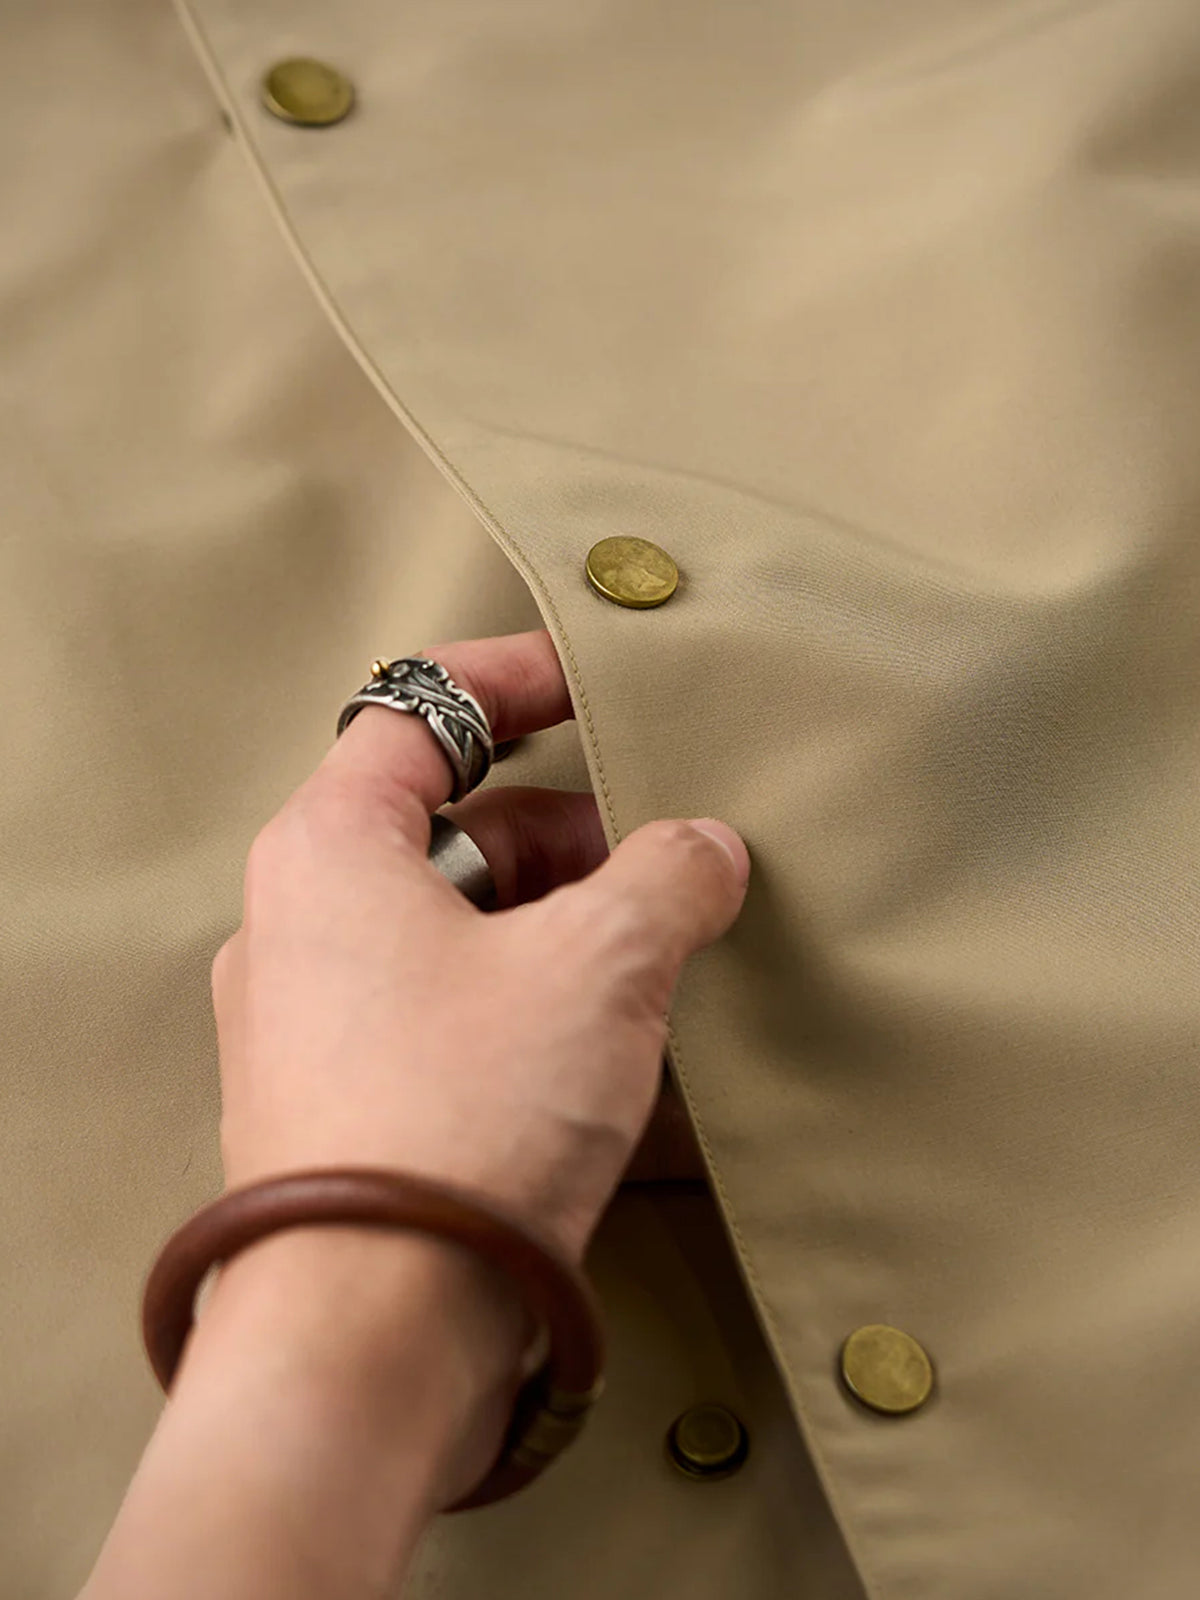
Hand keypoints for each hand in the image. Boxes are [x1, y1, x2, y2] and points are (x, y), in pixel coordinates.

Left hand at [212, 629, 748, 1263]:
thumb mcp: (599, 965)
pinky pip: (453, 1013)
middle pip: (456, 826)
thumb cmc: (463, 1115)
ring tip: (664, 963)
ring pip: (462, 927)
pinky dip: (535, 1004)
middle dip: (576, 835)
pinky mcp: (351, 1103)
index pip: (417, 709)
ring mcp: (317, 1021)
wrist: (372, 1340)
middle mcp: (301, 925)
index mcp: (330, 849)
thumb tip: (704, 851)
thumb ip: (667, 879)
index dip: (516, 678)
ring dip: (566, 928)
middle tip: (671, 864)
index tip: (601, 682)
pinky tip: (619, 1048)